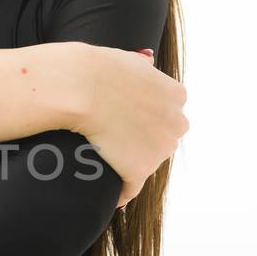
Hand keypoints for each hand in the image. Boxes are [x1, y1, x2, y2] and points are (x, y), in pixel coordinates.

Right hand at [74, 44, 188, 207]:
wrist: (80, 87)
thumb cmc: (98, 69)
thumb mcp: (129, 59)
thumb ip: (143, 64)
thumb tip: (148, 59)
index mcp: (176, 95)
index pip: (166, 112)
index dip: (144, 117)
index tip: (124, 120)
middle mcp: (176, 123)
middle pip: (162, 138)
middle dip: (142, 141)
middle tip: (113, 140)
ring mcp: (160, 149)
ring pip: (148, 162)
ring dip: (130, 164)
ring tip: (106, 163)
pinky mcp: (139, 169)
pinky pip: (130, 189)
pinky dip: (120, 193)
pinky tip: (110, 197)